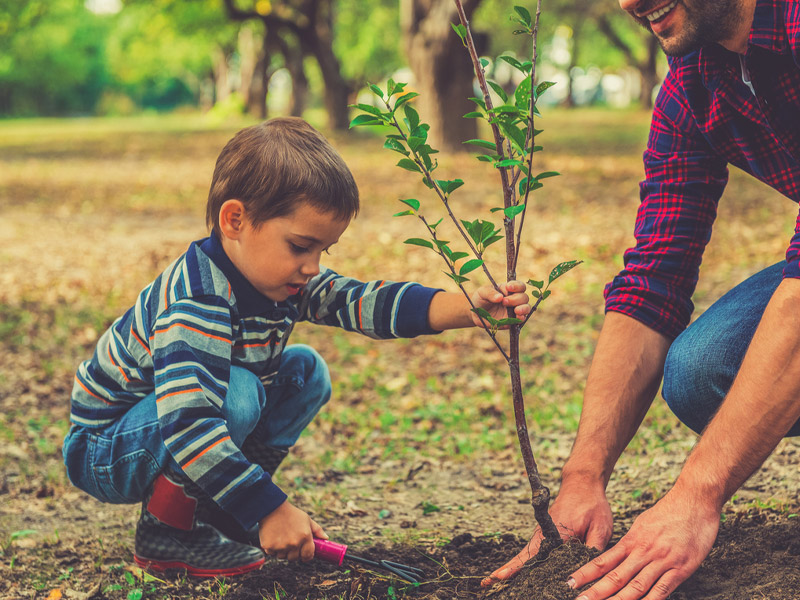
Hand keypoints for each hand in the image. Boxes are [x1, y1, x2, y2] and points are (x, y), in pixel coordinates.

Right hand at [258, 500, 327, 561]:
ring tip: (281, 538)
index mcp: (305, 536)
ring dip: (283, 551)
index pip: (308, 555)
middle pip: (294, 558)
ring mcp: (281, 546)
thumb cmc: (291, 513)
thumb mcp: (307, 519)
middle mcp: (294, 543)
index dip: (307, 556)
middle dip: (294, 553)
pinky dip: (272, 548)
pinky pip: (272, 554)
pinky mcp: (269, 547)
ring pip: (283, 556)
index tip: (304, 554)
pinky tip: (273, 537)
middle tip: (291, 543)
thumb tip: (326, 538)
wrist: (272, 508)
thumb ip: (317, 530)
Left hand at [470, 280, 530, 327]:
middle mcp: (514, 299)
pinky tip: (518, 318)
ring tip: (516, 310)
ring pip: (526, 307)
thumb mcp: (482, 292)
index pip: (519, 286)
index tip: (509, 288)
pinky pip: (521, 319)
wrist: (475, 314)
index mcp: (508, 289)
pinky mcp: (512, 320)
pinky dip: (522, 318)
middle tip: (504, 302)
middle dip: (516, 299)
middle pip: (524, 297)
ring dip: (523, 308)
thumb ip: (490, 293)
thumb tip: (500, 297)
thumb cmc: (480, 299)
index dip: (517, 286)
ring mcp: (514, 310)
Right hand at [482, 480, 612, 584]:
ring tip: (495, 581)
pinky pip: (533, 551)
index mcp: (555, 533)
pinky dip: (523, 562)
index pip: (533, 555)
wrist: (583, 483)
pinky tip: (519, 573)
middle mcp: (544, 534)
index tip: (500, 576)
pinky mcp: (545, 534)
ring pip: (526, 554)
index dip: (517, 567)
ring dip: (513, 567)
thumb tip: (588, 573)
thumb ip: (593, 550)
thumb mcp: (600, 528)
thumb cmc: (592, 504)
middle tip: (488, 583)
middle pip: (523, 557)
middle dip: (506, 570)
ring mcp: (543, 534)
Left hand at [566, 488, 718, 598]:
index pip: (603, 561)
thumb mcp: (643, 523)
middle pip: (615, 576)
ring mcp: (661, 560)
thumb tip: (618, 555)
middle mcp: (643, 551)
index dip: (586, 573)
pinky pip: (662, 589)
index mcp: (632, 540)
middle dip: (596, 592)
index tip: (571, 582)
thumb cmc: (670, 511)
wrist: (694, 499)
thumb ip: (632, 542)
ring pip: (636, 586)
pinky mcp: (681, 568)